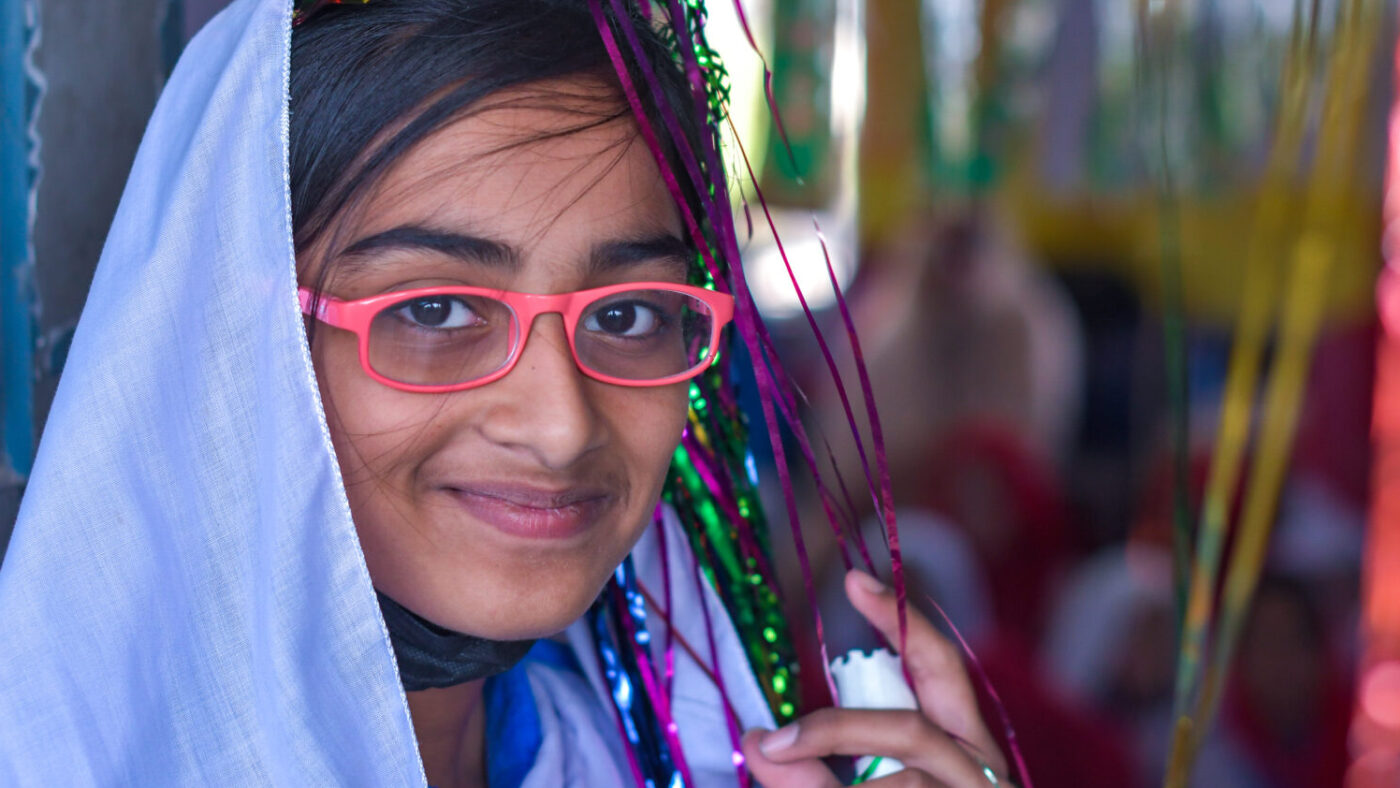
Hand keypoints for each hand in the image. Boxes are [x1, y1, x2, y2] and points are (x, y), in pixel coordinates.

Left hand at [740, 570, 1007, 786]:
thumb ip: (809, 778)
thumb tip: (755, 737)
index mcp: (962, 746)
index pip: (937, 667)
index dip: (901, 620)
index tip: (854, 581)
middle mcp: (982, 773)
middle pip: (911, 728)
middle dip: (837, 730)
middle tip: (774, 743)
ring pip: (899, 784)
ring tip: (786, 776)